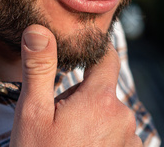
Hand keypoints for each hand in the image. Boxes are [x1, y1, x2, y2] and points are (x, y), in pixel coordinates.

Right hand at [11, 24, 142, 146]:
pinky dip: (101, 140)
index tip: (84, 51)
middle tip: (57, 119)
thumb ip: (39, 68)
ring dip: (92, 120)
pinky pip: (117, 138)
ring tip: (67, 140)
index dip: (95, 51)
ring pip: (109, 116)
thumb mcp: (33, 113)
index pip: (106, 58)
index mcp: (100, 100)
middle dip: (83, 97)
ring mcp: (130, 142)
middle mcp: (123, 117)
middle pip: (103, 91)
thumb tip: (38, 29)